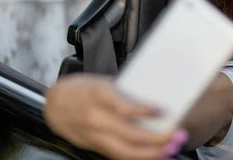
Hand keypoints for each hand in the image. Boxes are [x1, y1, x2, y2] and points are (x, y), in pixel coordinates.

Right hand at [44, 74, 187, 159]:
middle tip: (177, 136)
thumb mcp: (104, 81)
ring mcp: (93, 135)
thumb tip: (157, 99)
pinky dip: (137, 157)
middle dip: (157, 139)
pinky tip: (154, 156)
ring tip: (170, 150)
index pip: (123, 107)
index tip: (163, 110)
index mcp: (99, 96)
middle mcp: (95, 118)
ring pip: (124, 151)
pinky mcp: (92, 146)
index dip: (144, 111)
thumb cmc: (84, 88)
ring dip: (150, 154)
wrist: (54, 102)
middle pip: (129, 135)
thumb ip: (126, 92)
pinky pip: (117, 155)